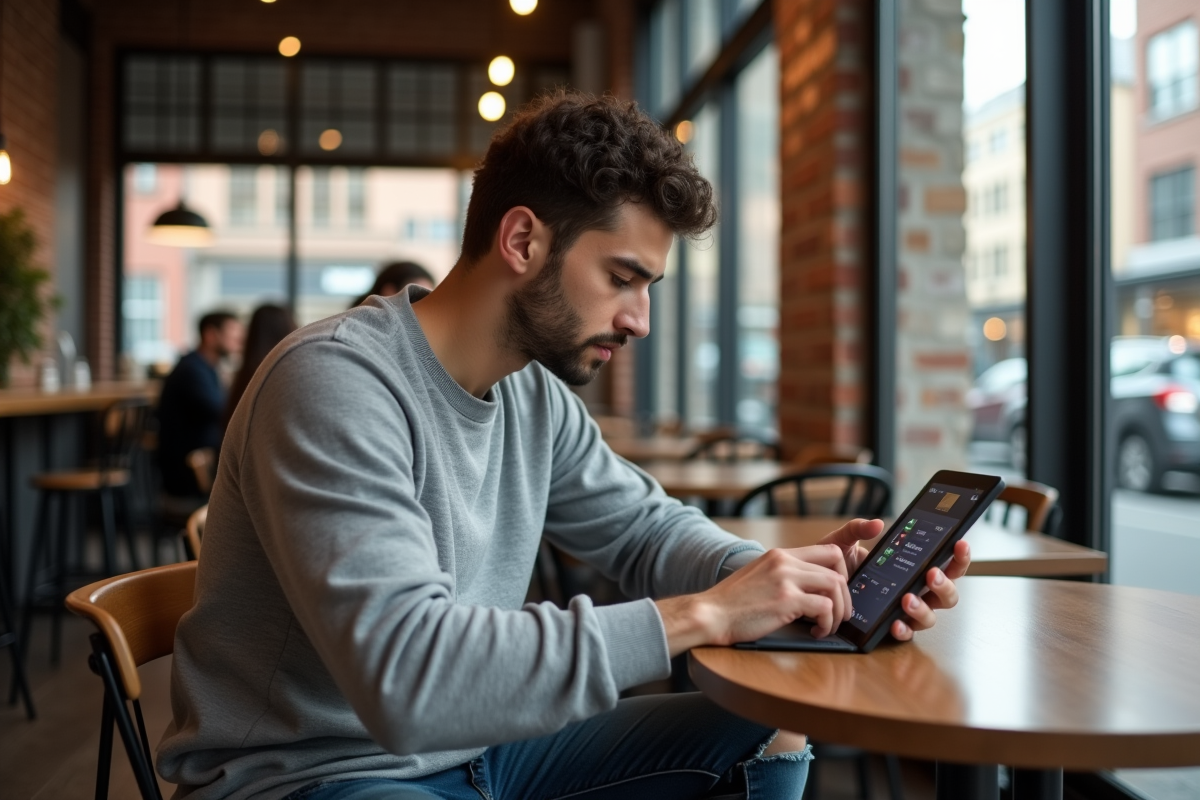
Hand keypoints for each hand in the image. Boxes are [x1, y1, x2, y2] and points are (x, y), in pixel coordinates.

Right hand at [655, 548, 851, 655]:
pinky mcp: (786, 600)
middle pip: (837, 569)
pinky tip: (816, 633)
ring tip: (828, 626)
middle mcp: (785, 562)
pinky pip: (824, 608)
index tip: (838, 593)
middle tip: (840, 614)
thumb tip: (808, 589)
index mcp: (779, 555)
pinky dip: (826, 623)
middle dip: (845, 596)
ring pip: (836, 587)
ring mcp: (786, 579)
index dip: (842, 572)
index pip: (828, 550)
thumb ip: (782, 575)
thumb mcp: (758, 576)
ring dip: (838, 611)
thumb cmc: (732, 603)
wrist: (710, 614)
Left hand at [808, 517, 971, 640]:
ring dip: (923, 608)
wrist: (817, 584)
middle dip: (944, 584)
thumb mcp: (845, 541)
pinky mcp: (889, 625)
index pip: (946, 563)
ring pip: (931, 616)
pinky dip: (903, 629)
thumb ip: (858, 529)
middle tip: (931, 573)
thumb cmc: (838, 563)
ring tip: (908, 599)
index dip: (959, 556)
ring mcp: (905, 610)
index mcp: (914, 568)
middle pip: (947, 593)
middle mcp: (916, 590)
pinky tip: (895, 623)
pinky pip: (905, 633)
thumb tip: (876, 524)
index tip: (959, 543)